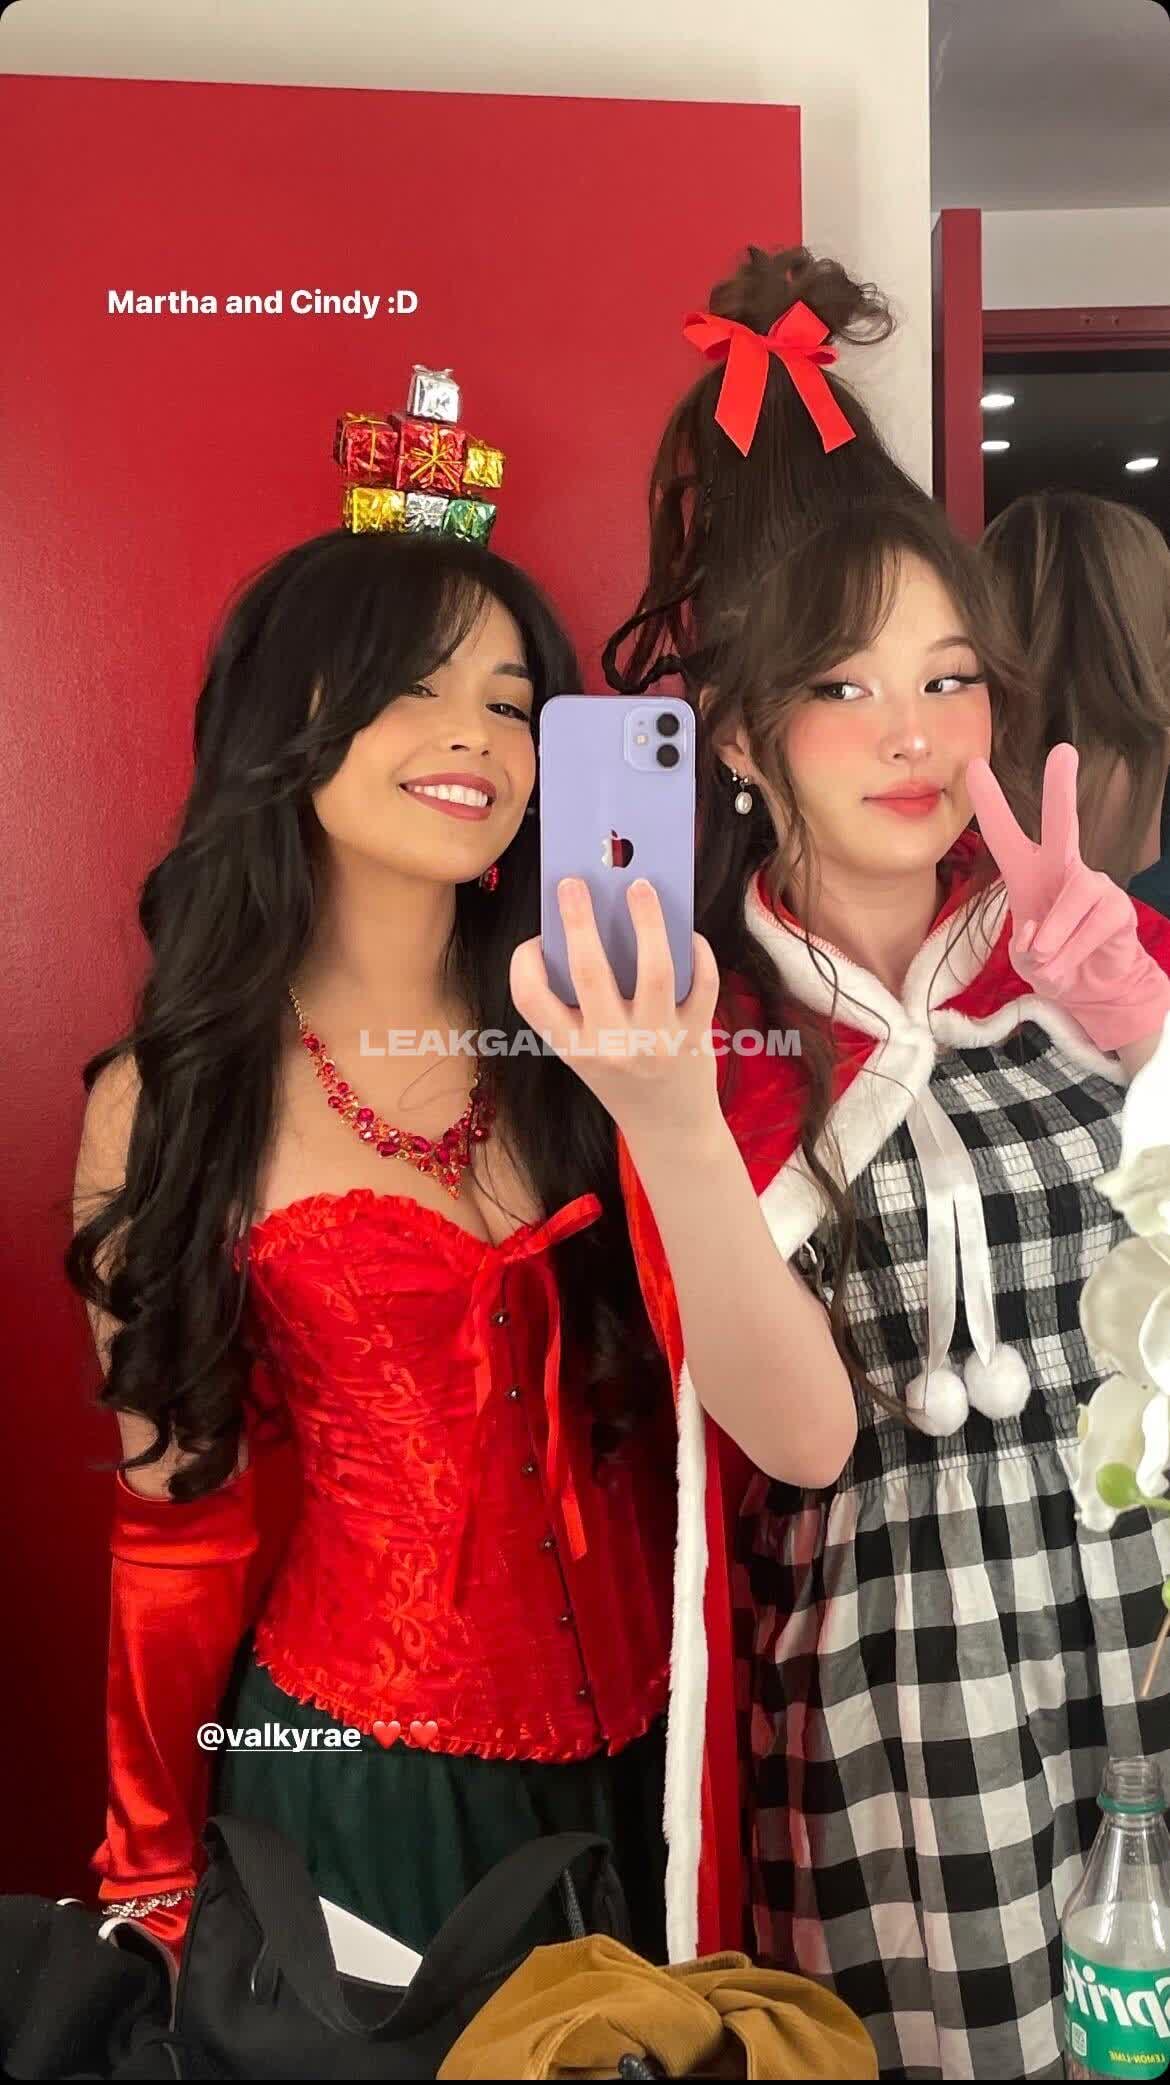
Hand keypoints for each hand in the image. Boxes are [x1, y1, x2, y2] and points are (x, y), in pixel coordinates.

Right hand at [509, 877, 720, 1145]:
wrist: (670, 1128)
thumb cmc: (623, 1080)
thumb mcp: (586, 1053)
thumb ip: (582, 1003)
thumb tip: (593, 925)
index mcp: (572, 1047)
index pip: (531, 999)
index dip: (524, 962)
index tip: (534, 938)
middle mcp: (610, 1046)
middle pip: (588, 971)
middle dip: (578, 919)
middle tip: (574, 881)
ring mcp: (655, 1041)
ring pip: (653, 970)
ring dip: (647, 921)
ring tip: (640, 886)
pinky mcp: (694, 1036)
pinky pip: (700, 982)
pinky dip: (697, 952)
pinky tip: (688, 933)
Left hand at [965, 743, 1169, 1051]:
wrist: (1092, 987)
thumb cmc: (1053, 961)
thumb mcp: (1026, 959)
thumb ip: (1027, 946)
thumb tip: (1041, 935)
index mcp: (1027, 874)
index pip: (1004, 834)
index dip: (989, 802)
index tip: (973, 764)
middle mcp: (1062, 869)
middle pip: (1063, 823)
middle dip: (1061, 789)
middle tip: (1064, 752)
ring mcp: (1093, 885)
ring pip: (1071, 900)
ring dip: (1053, 937)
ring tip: (1045, 960)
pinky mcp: (1117, 909)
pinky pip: (1090, 928)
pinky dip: (1071, 954)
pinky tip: (1067, 967)